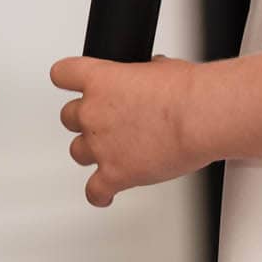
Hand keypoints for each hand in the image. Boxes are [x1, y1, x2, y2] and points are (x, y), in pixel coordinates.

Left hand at [50, 52, 203, 206]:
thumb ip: (141, 74)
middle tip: (107, 120)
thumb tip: (148, 78)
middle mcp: (93, 113)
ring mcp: (101, 146)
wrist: (199, 117)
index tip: (72, 83)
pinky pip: (94, 192)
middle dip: (87, 119)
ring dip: (92, 151)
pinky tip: (105, 193)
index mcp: (101, 80)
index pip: (63, 74)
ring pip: (77, 151)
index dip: (67, 78)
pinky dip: (99, 194)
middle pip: (69, 116)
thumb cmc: (185, 91)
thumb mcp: (160, 67)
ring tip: (112, 151)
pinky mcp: (114, 175)